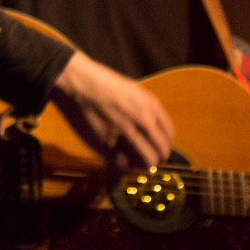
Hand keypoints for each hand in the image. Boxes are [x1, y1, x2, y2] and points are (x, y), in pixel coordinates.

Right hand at [49, 50, 175, 170]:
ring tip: (139, 165)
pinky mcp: (109, 143)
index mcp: (151, 105)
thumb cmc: (104, 84)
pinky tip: (120, 161)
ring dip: (144, 165)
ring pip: (147, 161)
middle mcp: (143, 120)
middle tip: (152, 160)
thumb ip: (146, 108)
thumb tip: (153, 128)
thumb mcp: (134, 91)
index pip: (169, 135)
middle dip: (158, 158)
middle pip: (161, 151)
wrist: (80, 83)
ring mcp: (126, 133)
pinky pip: (124, 163)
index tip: (160, 148)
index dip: (165, 144)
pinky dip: (123, 165)